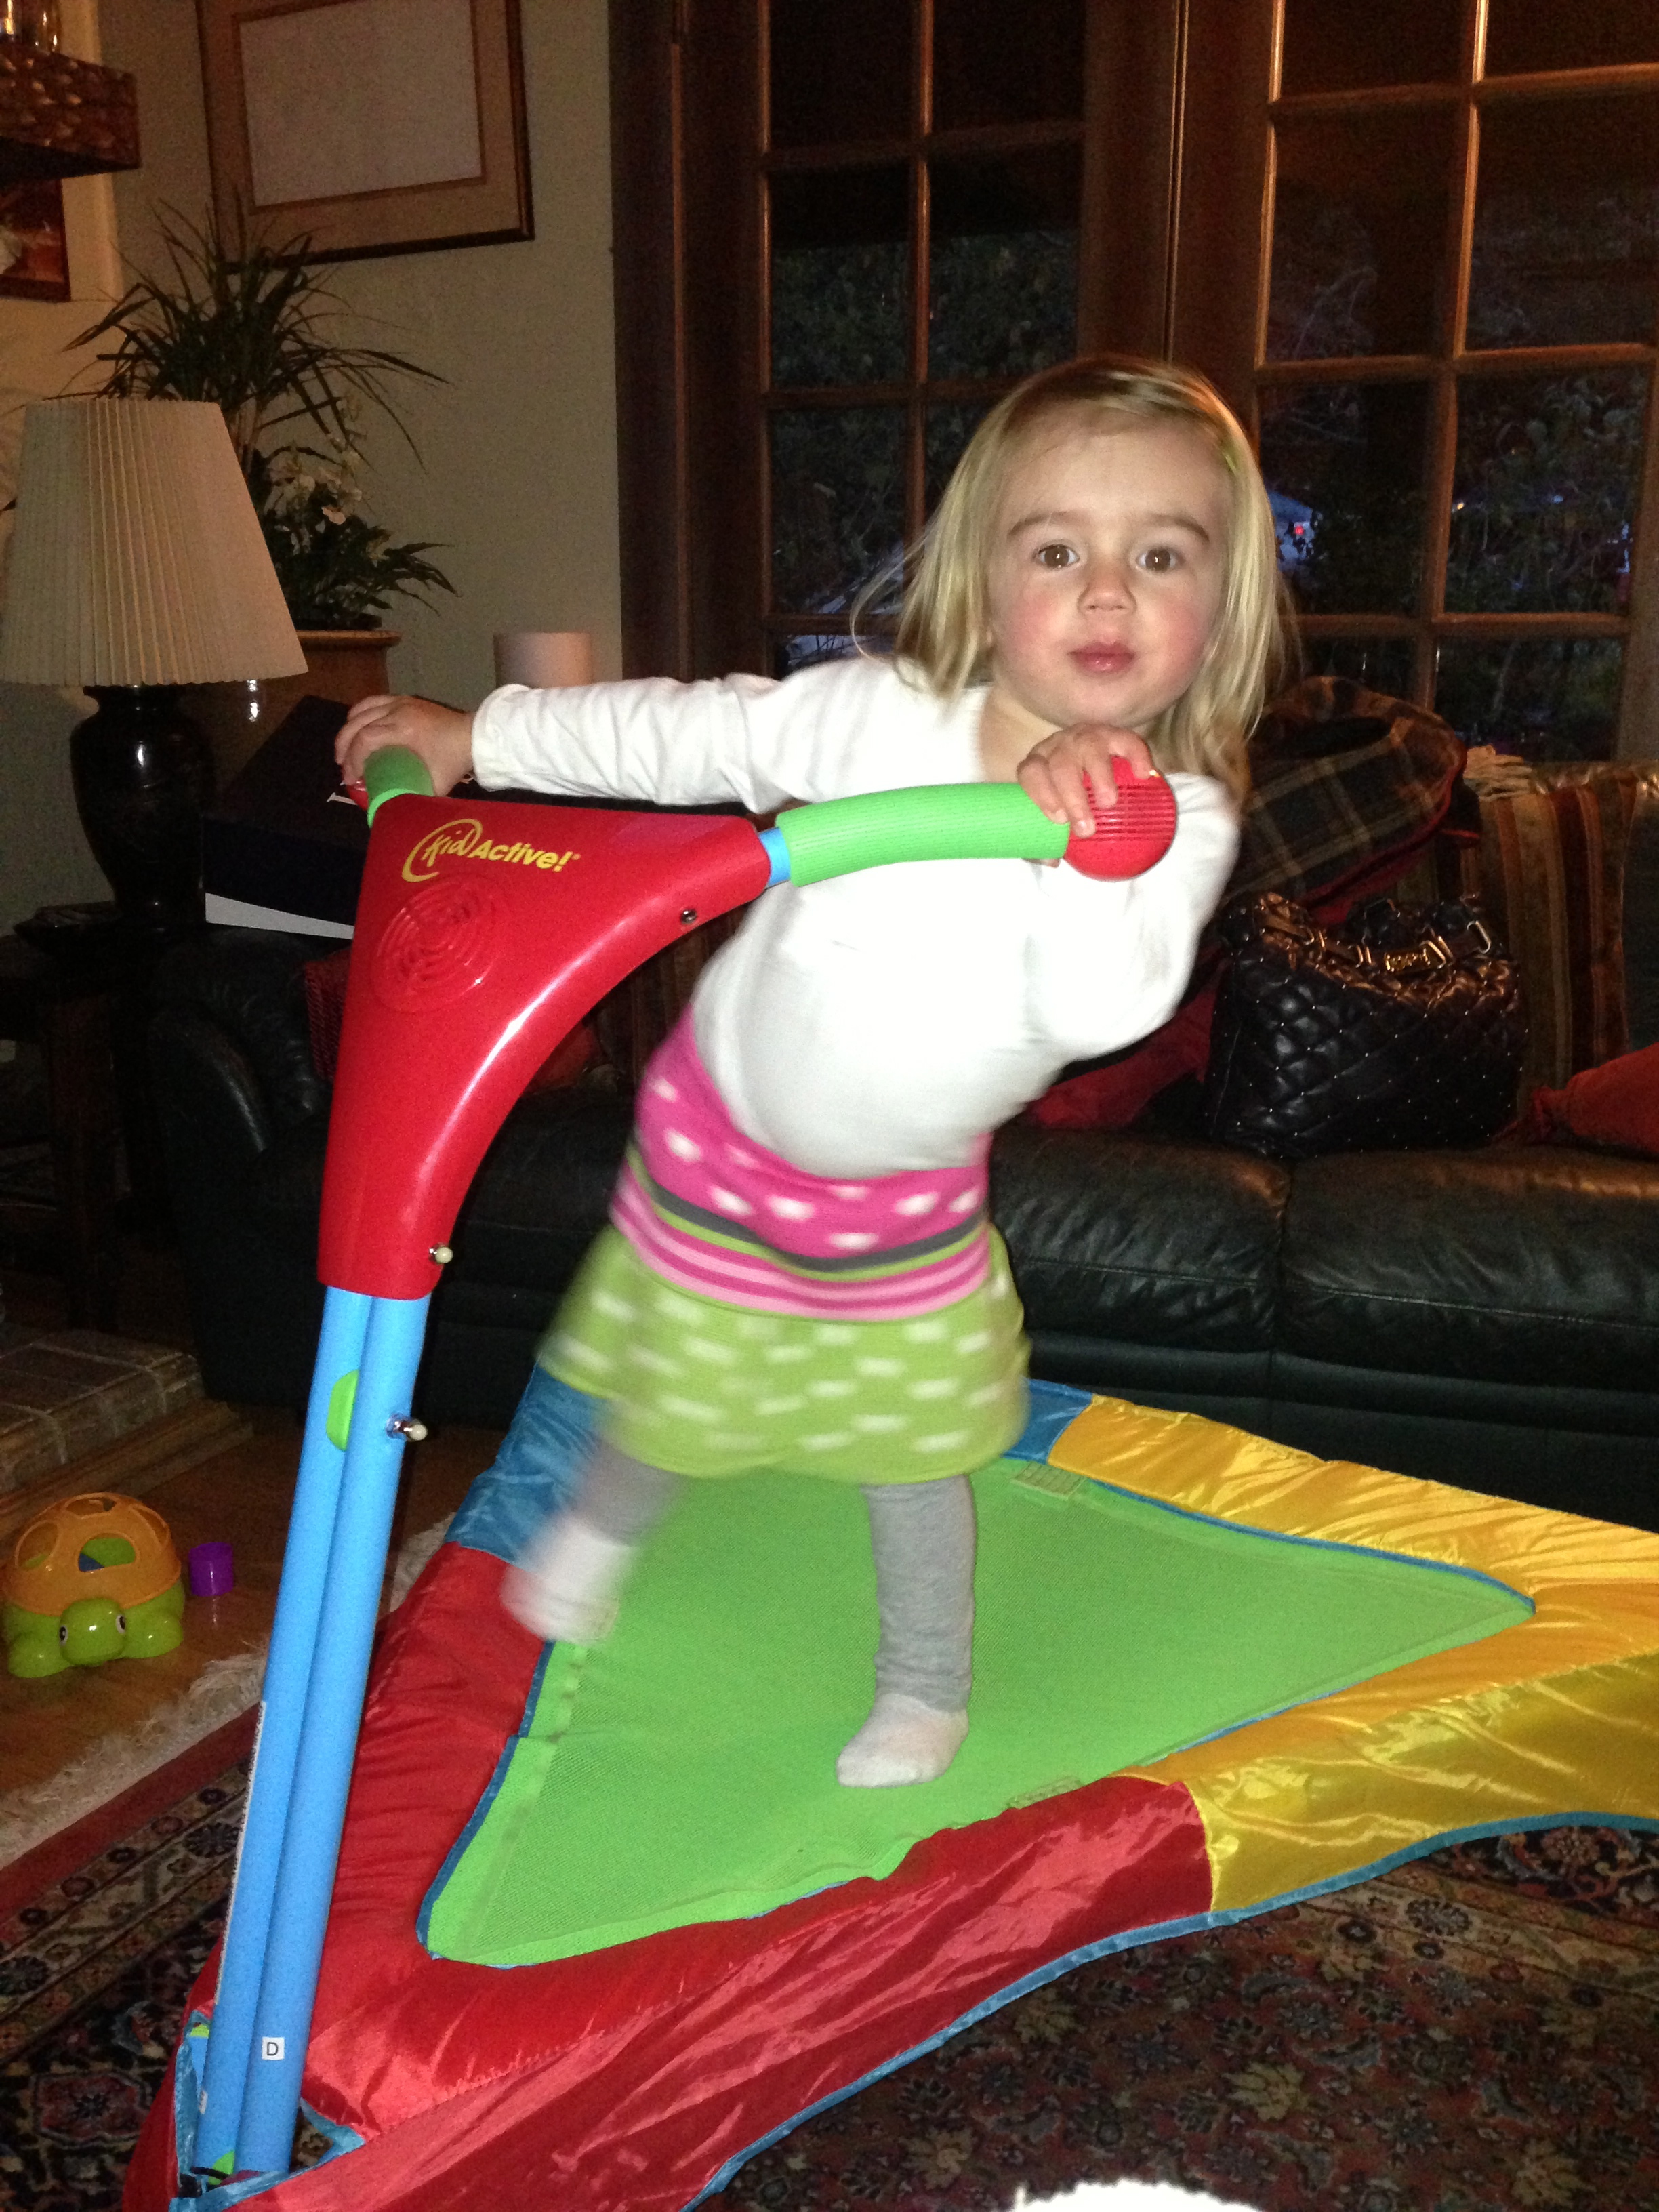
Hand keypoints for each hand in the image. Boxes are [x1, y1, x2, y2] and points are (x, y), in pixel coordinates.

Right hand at [335, 694, 475, 795]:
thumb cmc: (455, 760)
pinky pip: (371, 702)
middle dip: (344, 747)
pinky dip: (358, 715)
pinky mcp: (402, 699)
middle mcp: (398, 712)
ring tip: (345, 750)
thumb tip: (389, 809)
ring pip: (360, 710)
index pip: (366, 740)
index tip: (352, 779)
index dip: (353, 760)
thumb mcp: (435, 784)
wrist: (474, 735)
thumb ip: (412, 795)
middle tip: (343, 768)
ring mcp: (399, 702)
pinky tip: (355, 730)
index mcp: (405, 730)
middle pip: (357, 724)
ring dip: (347, 731)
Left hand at [1017, 722, 1156, 837]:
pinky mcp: (1114, 734)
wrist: (1095, 758)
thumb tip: (1052, 860)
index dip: (1042, 794)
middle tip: (1086, 828)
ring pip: (1090, 749)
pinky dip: (1136, 756)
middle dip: (1073, 798)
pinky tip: (1142, 775)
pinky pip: (1126, 740)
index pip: (1031, 773)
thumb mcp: (1054, 811)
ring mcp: (1086, 737)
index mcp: (1038, 765)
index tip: (1059, 820)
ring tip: (1108, 803)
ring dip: (1099, 777)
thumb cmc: (1067, 793)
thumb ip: (1046, 836)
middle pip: (1061, 766)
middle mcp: (1059, 747)